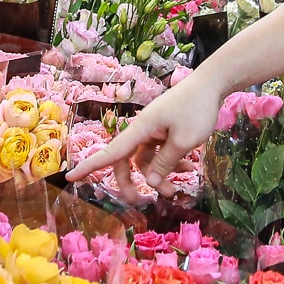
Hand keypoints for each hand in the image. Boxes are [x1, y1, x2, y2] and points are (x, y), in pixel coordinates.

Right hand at [66, 74, 226, 193]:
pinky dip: (170, 162)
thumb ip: (165, 162)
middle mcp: (143, 129)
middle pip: (127, 160)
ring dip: (158, 175)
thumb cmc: (197, 109)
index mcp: (141, 129)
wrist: (213, 83)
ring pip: (147, 159)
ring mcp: (155, 129)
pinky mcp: (166, 129)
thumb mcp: (184, 141)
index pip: (111, 152)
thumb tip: (149, 181)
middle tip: (140, 200)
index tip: (70, 177)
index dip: (90, 166)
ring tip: (175, 189)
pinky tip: (188, 168)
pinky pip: (161, 151)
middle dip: (131, 181)